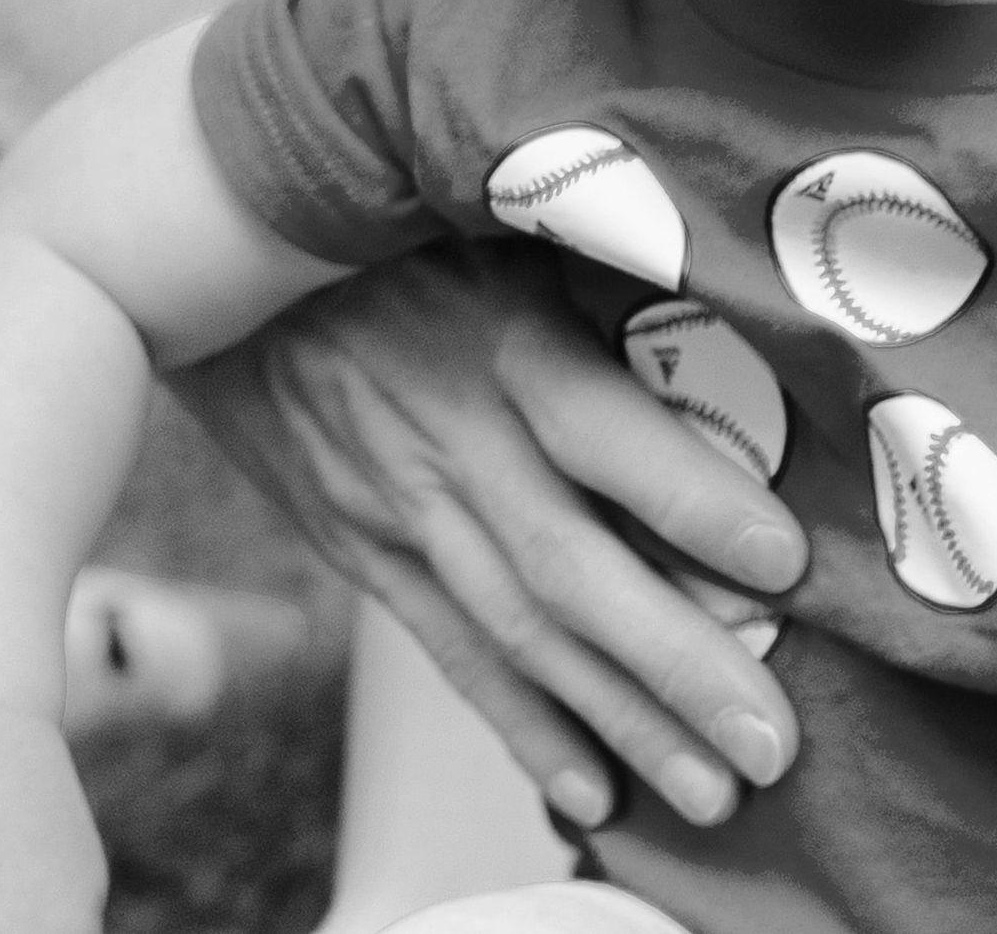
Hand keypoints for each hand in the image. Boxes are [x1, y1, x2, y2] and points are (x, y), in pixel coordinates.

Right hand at [172, 241, 806, 829]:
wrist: (213, 260)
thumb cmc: (390, 214)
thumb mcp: (497, 205)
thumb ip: (602, 255)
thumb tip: (743, 291)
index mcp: (498, 337)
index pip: (602, 429)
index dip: (689, 498)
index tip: (784, 562)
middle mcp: (448, 435)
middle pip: (568, 568)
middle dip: (676, 667)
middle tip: (771, 744)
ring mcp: (396, 506)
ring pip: (519, 632)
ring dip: (619, 720)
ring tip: (714, 792)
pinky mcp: (362, 547)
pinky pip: (449, 650)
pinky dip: (523, 726)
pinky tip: (591, 788)